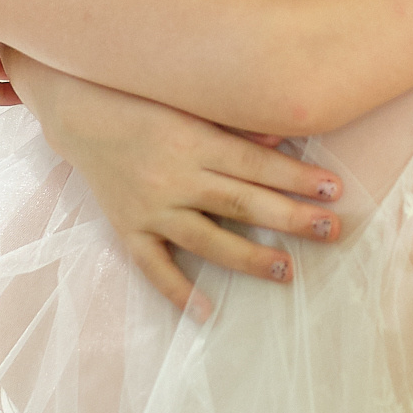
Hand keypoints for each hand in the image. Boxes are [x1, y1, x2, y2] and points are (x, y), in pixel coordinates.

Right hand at [5, 52, 344, 314]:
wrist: (78, 112)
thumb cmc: (144, 100)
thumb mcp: (189, 102)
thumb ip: (234, 124)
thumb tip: (282, 141)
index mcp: (194, 140)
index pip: (256, 165)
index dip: (297, 177)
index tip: (334, 190)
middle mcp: (174, 176)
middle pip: (242, 203)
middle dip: (290, 218)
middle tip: (331, 231)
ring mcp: (149, 207)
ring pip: (206, 239)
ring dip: (249, 258)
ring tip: (287, 271)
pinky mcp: (127, 228)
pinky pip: (154, 266)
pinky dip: (178, 291)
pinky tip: (206, 312)